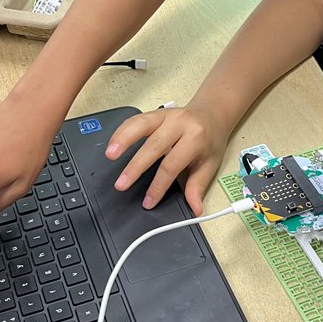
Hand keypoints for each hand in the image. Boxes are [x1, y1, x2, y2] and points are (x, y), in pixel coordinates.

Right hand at [104, 102, 230, 214]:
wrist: (212, 114)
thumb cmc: (210, 139)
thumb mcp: (209, 164)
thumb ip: (197, 186)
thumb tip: (195, 208)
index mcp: (196, 138)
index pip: (172, 165)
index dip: (159, 185)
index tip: (149, 201)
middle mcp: (180, 123)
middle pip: (153, 146)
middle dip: (135, 166)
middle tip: (121, 184)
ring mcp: (166, 115)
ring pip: (141, 125)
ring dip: (123, 139)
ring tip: (110, 155)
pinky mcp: (155, 112)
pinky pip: (136, 119)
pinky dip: (122, 131)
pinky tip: (113, 144)